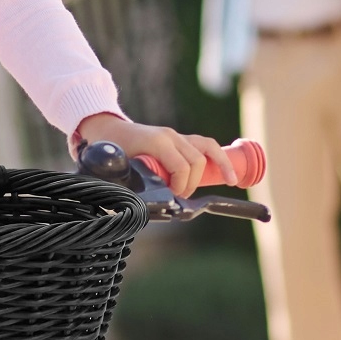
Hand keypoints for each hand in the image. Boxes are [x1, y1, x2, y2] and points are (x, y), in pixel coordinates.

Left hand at [75, 113, 229, 195]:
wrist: (109, 130)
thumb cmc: (114, 149)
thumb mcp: (120, 168)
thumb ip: (130, 186)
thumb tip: (141, 209)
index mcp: (158, 142)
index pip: (181, 166)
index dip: (181, 185)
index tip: (173, 196)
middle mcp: (171, 136)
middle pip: (196, 161)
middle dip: (192, 183)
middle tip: (180, 195)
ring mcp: (177, 136)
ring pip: (207, 149)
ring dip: (220, 166)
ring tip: (231, 181)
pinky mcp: (181, 139)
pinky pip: (207, 145)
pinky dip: (220, 158)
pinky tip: (230, 173)